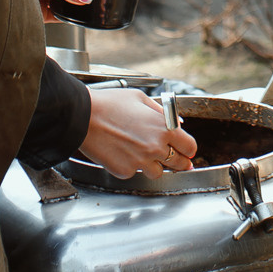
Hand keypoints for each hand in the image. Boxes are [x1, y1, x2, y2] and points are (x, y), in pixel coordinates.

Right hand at [79, 88, 196, 179]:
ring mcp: (140, 162)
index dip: (188, 149)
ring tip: (141, 152)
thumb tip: (178, 123)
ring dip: (154, 165)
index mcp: (164, 127)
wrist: (82, 116)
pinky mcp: (125, 171)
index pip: (190, 147)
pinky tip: (122, 152)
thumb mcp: (141, 98)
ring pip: (157, 173)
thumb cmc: (110, 103)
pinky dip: (131, 165)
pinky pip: (134, 173)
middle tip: (174, 159)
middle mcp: (156, 147)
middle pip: (179, 164)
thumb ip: (162, 112)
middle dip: (178, 161)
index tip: (185, 150)